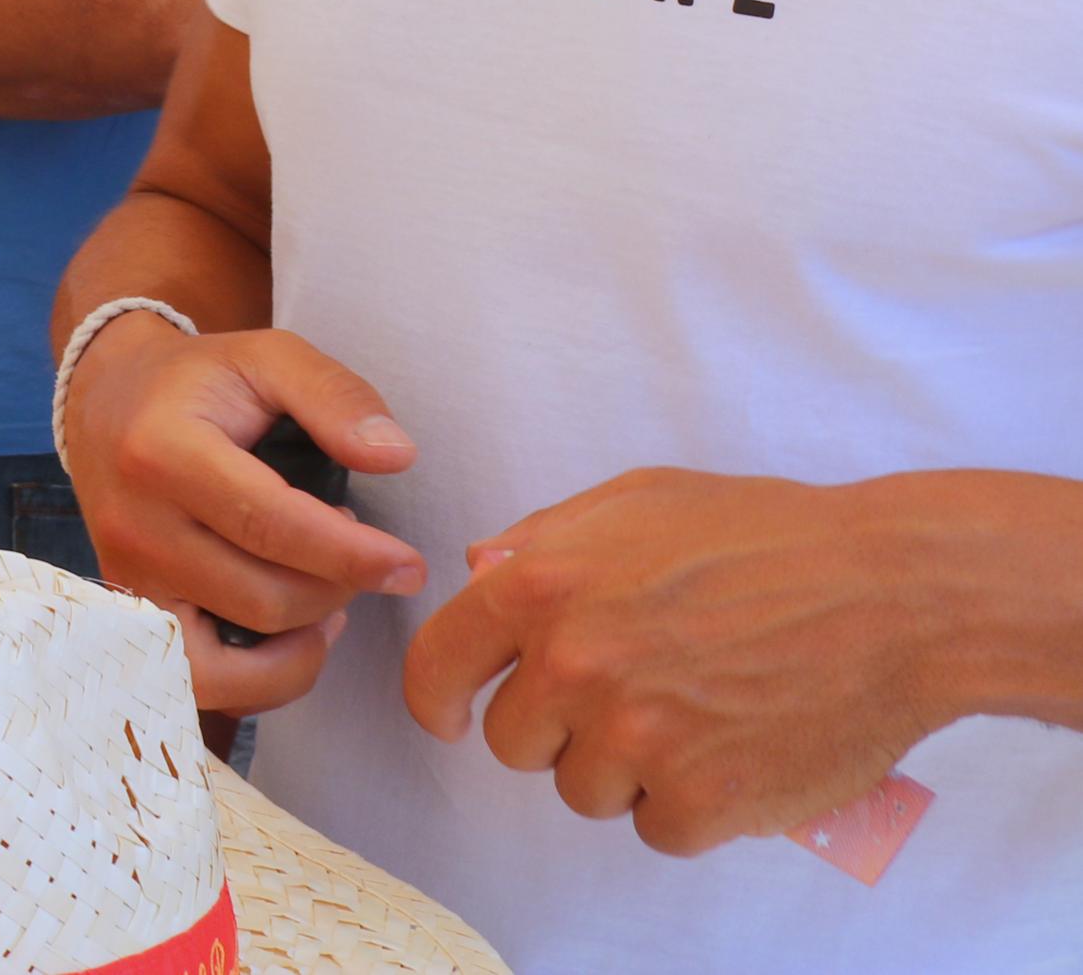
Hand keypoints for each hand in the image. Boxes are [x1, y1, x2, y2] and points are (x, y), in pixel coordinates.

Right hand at [55, 314, 426, 713]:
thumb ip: (334, 396)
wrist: (105, 400)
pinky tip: (291, 635)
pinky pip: (199, 684)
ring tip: (328, 601)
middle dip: (337, 589)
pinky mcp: (130, 613)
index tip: (409, 565)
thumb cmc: (199, 382)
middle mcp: (135, 525)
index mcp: (164, 452)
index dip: (352, 555)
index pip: (270, 525)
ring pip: (232, 660)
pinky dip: (259, 680)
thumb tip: (397, 456)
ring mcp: (125, 579)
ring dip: (302, 643)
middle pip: (262, 599)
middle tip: (362, 555)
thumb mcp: (267, 357)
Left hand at [401, 469, 947, 854]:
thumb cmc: (771, 538)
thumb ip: (543, 539)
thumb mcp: (638, 501)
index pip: (437, 666)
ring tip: (695, 714)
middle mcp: (574, 664)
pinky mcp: (699, 799)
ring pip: (583, 791)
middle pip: (513, 743)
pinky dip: (690, 806)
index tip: (452, 716)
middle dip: (558, 728)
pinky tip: (729, 753)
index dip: (439, 700)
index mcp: (542, 586)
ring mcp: (635, 737)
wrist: (892, 595)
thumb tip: (479, 572)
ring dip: (627, 768)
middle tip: (631, 697)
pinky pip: (656, 829)